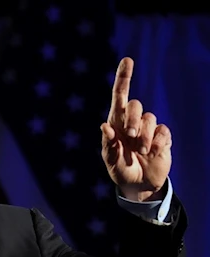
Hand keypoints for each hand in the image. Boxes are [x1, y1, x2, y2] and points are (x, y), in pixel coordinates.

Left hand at [101, 57, 171, 201]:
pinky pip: (163, 131)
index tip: (127, 61)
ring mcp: (148, 129)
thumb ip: (108, 145)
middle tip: (130, 136)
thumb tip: (104, 126)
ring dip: (144, 136)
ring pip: (150, 118)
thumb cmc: (120, 170)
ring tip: (140, 151)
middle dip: (133, 119)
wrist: (138, 185)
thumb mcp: (110, 161)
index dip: (123, 78)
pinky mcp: (162, 137)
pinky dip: (157, 142)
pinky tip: (153, 152)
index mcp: (115, 123)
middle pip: (136, 105)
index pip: (120, 96)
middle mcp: (132, 122)